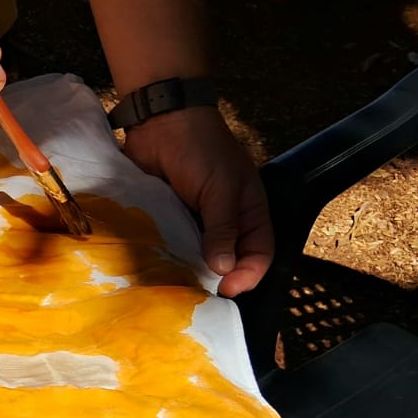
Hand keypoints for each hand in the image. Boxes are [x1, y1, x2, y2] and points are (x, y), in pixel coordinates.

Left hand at [120, 105, 272, 297]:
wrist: (162, 121)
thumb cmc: (201, 149)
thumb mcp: (219, 189)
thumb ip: (223, 228)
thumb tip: (223, 267)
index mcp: (249, 213)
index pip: (259, 254)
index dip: (248, 275)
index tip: (226, 290)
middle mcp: (226, 223)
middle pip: (229, 262)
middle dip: (217, 280)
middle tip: (198, 295)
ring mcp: (196, 223)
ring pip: (198, 258)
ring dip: (190, 272)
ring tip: (177, 289)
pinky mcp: (170, 220)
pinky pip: (172, 246)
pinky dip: (168, 258)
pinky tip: (158, 270)